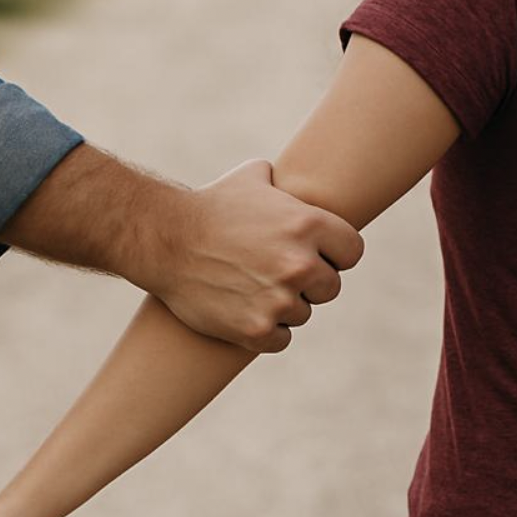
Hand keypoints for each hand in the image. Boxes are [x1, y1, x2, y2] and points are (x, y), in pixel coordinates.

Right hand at [148, 160, 364, 352]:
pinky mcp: (256, 329)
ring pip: (303, 314)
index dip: (334, 254)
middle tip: (276, 274)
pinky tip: (245, 311)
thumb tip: (295, 178)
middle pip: (330, 287)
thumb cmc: (209, 206)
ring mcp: (279, 300)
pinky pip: (281, 339)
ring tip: (252, 288)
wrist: (164, 241)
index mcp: (308, 224)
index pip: (352, 252)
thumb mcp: (251, 178)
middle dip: (309, 283)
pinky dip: (266, 330)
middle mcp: (299, 264)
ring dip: (284, 306)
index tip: (317, 255)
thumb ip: (285, 182)